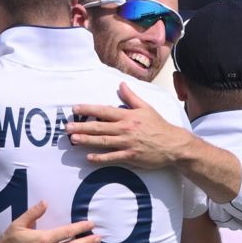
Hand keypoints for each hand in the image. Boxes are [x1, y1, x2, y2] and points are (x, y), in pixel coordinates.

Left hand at [67, 82, 194, 168]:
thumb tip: (121, 84)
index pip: (105, 111)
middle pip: (100, 127)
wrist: (173, 144)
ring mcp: (128, 143)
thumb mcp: (146, 108)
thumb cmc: (159, 126)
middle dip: (82, 126)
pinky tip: (89, 157)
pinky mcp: (131, 156)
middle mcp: (126, 129)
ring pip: (103, 141)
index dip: (89, 109)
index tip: (75, 108)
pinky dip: (100, 158)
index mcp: (128, 116)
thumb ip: (131, 97)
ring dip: (87, 140)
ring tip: (73, 139)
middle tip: (67, 127)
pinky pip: (112, 157)